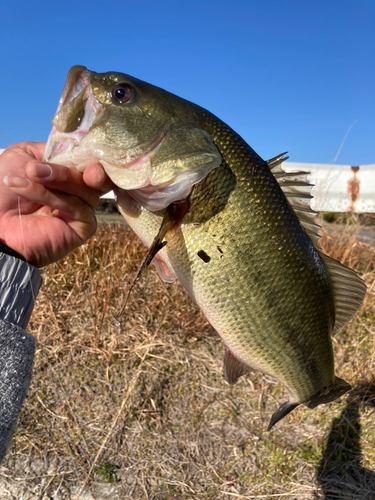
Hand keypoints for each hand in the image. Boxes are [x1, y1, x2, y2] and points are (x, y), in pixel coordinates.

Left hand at [0, 142, 114, 267]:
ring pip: (86, 188)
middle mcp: (80, 192)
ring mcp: (83, 210)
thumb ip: (51, 148)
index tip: (81, 145)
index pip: (91, 160)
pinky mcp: (84, 227)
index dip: (90, 152)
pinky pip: (77, 206)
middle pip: (96, 174)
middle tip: (62, 162)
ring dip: (56, 177)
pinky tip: (26, 189)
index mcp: (69, 174)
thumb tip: (76, 143)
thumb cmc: (2, 191)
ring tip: (29, 173)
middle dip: (79, 166)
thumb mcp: (23, 155)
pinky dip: (51, 196)